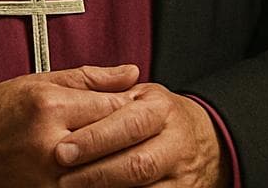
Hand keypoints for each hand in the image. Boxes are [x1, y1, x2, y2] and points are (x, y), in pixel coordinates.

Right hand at [0, 64, 140, 187]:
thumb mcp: (36, 83)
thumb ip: (89, 79)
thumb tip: (130, 73)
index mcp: (48, 108)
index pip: (114, 107)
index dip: (135, 107)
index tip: (146, 106)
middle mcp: (51, 145)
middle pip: (116, 142)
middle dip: (138, 136)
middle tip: (151, 131)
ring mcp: (50, 179)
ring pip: (109, 173)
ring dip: (127, 164)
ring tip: (134, 153)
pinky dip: (104, 182)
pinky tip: (110, 173)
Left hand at [54, 83, 224, 187]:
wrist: (205, 142)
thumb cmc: (159, 118)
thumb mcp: (138, 95)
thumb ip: (106, 89)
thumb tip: (79, 89)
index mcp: (161, 110)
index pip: (128, 125)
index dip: (94, 140)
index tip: (63, 150)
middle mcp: (175, 142)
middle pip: (137, 164)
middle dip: (96, 173)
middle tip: (64, 178)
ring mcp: (181, 175)